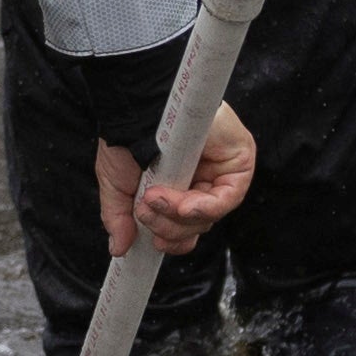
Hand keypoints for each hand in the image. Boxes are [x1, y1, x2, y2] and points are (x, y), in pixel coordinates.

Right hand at [97, 101, 258, 256]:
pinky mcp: (238, 161)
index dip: (172, 239)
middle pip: (197, 225)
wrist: (140, 106)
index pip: (186, 226)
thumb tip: (119, 248)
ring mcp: (222, 171)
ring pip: (210, 215)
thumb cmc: (128, 136)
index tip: (154, 244)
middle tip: (145, 212)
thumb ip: (118, 217)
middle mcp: (202, 180)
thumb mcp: (117, 184)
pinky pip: (228, 199)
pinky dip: (204, 207)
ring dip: (179, 215)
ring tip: (155, 196)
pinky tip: (182, 202)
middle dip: (168, 227)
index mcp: (178, 186)